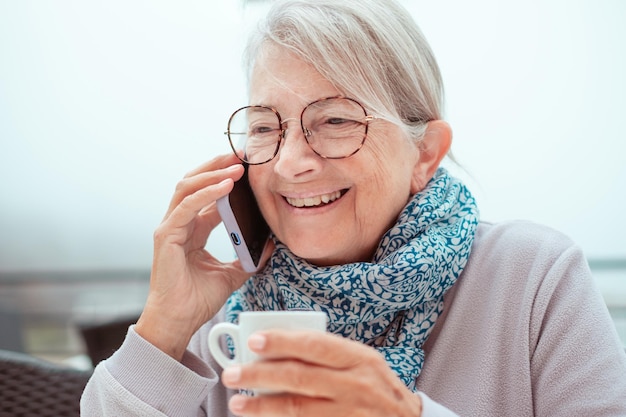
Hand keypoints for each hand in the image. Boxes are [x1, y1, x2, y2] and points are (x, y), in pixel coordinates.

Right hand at [135, 154, 271, 359]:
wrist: (179, 322)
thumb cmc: (197, 300)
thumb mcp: (232, 274)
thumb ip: (249, 258)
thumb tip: (272, 245)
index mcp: (193, 229)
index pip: (209, 194)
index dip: (227, 178)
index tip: (249, 167)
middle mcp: (179, 223)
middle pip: (195, 182)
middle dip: (218, 165)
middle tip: (242, 154)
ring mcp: (170, 228)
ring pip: (187, 187)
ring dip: (213, 173)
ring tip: (237, 165)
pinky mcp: (166, 236)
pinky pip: (187, 206)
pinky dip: (207, 193)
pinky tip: (226, 185)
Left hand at [221, 330, 422, 416]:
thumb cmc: (375, 385)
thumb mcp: (361, 361)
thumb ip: (328, 354)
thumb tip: (278, 347)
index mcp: (358, 358)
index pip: (314, 345)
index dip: (282, 342)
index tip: (253, 340)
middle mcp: (355, 385)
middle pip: (300, 377)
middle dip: (261, 375)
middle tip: (233, 374)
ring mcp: (349, 413)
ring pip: (299, 409)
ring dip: (264, 405)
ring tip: (239, 403)